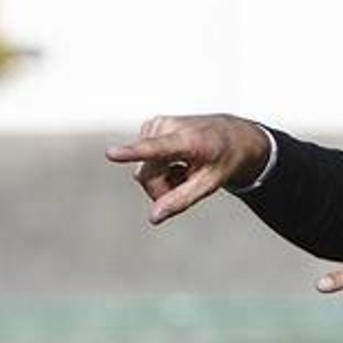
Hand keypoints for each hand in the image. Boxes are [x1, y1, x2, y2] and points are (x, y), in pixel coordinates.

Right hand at [105, 114, 270, 224]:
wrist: (232, 134)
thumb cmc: (224, 159)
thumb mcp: (211, 183)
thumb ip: (182, 200)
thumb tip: (153, 217)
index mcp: (188, 140)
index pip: (157, 149)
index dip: (132, 152)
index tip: (111, 153)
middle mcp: (168, 127)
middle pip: (146, 175)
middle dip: (161, 189)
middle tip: (186, 185)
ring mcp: (156, 125)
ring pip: (142, 170)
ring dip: (161, 179)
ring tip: (185, 169)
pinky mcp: (149, 127)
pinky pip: (143, 161)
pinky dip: (159, 167)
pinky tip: (177, 160)